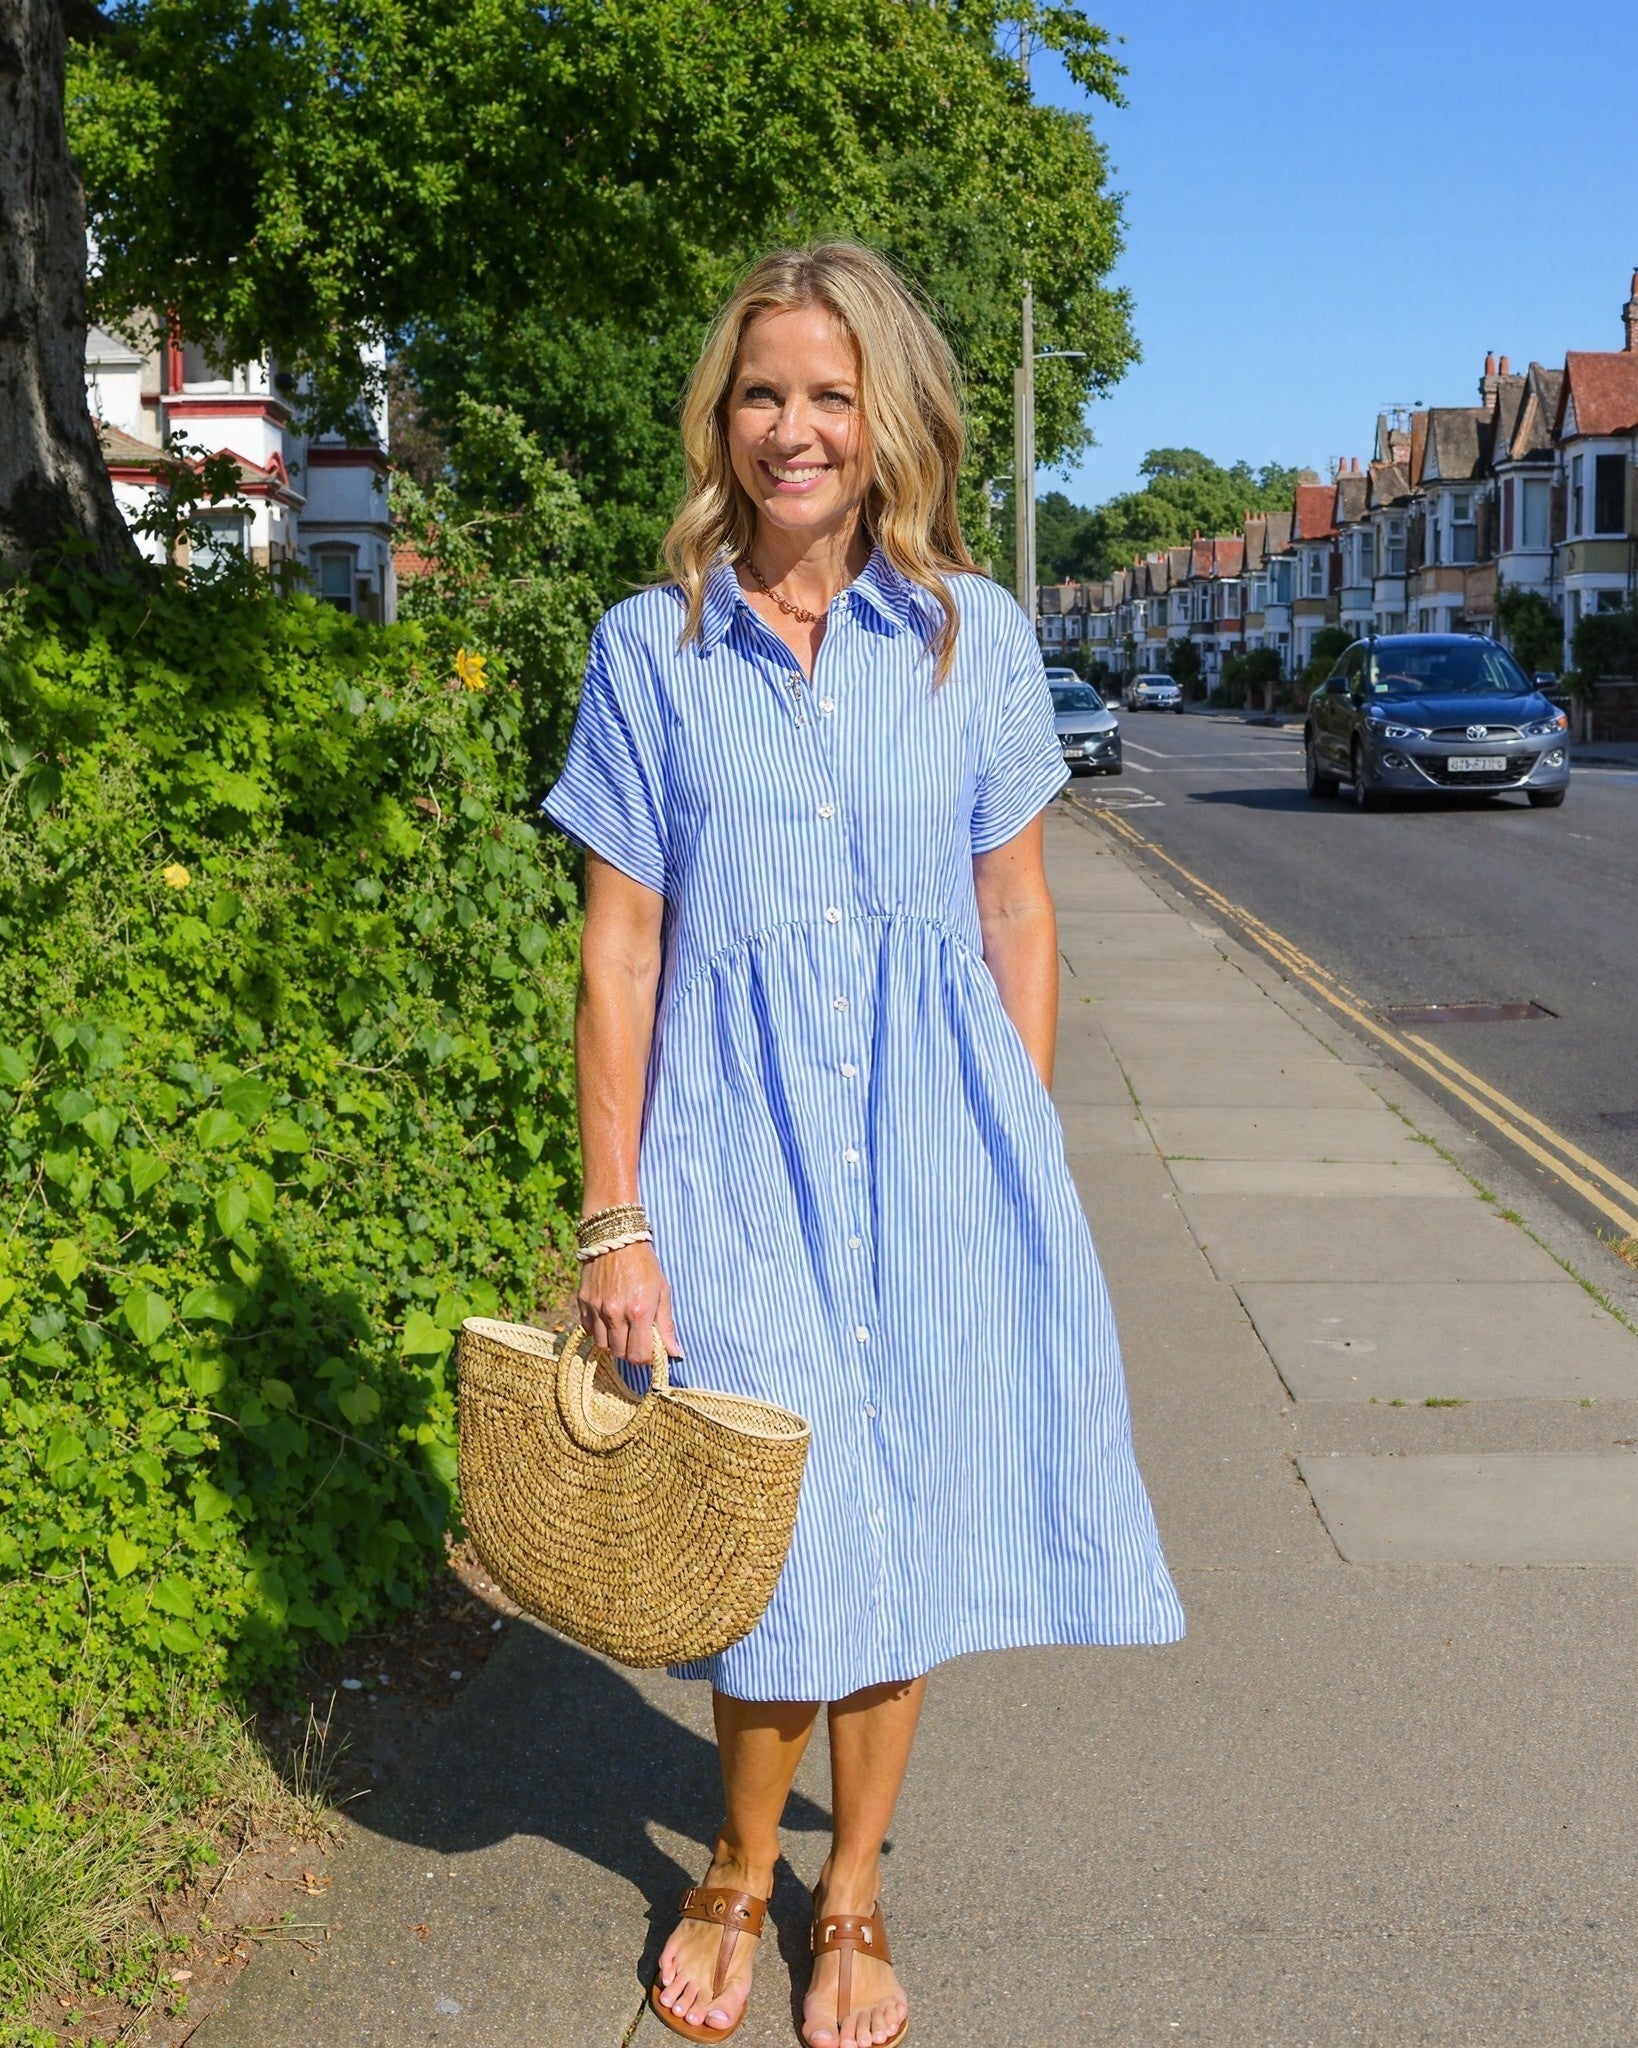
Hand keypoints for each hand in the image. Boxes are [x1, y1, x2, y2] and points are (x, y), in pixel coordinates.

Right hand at [577, 1240, 681, 1366]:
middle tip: (637, 1337)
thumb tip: (675, 1354)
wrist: (617, 1238)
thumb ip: (666, 1325)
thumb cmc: (645, 1265)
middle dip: (630, 1350)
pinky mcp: (583, 1302)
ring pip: (602, 1345)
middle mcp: (615, 1313)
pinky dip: (599, 1330)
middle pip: (620, 1353)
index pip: (638, 1355)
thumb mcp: (662, 1291)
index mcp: (639, 1312)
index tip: (651, 1349)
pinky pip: (588, 1329)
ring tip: (622, 1326)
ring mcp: (596, 1308)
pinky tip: (608, 1317)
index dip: (646, 1358)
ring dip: (613, 1342)